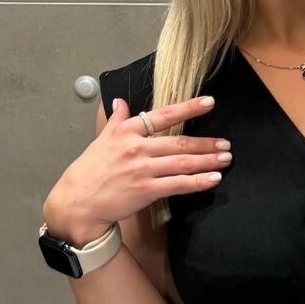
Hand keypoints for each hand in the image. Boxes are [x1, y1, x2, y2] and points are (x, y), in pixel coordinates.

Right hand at [45, 96, 231, 242]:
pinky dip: (198, 181)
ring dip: (208, 160)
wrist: (77, 201)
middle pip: (179, 142)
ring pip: (183, 162)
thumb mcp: (101, 140)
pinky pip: (178, 184)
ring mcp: (142, 169)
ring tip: (225, 159)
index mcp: (127, 131)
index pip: (163, 115)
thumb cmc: (89, 170)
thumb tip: (119, 102)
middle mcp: (136, 147)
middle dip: (206, 143)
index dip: (188, 108)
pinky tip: (213, 179)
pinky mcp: (146, 190)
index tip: (209, 103)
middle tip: (226, 144)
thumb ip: (116, 120)